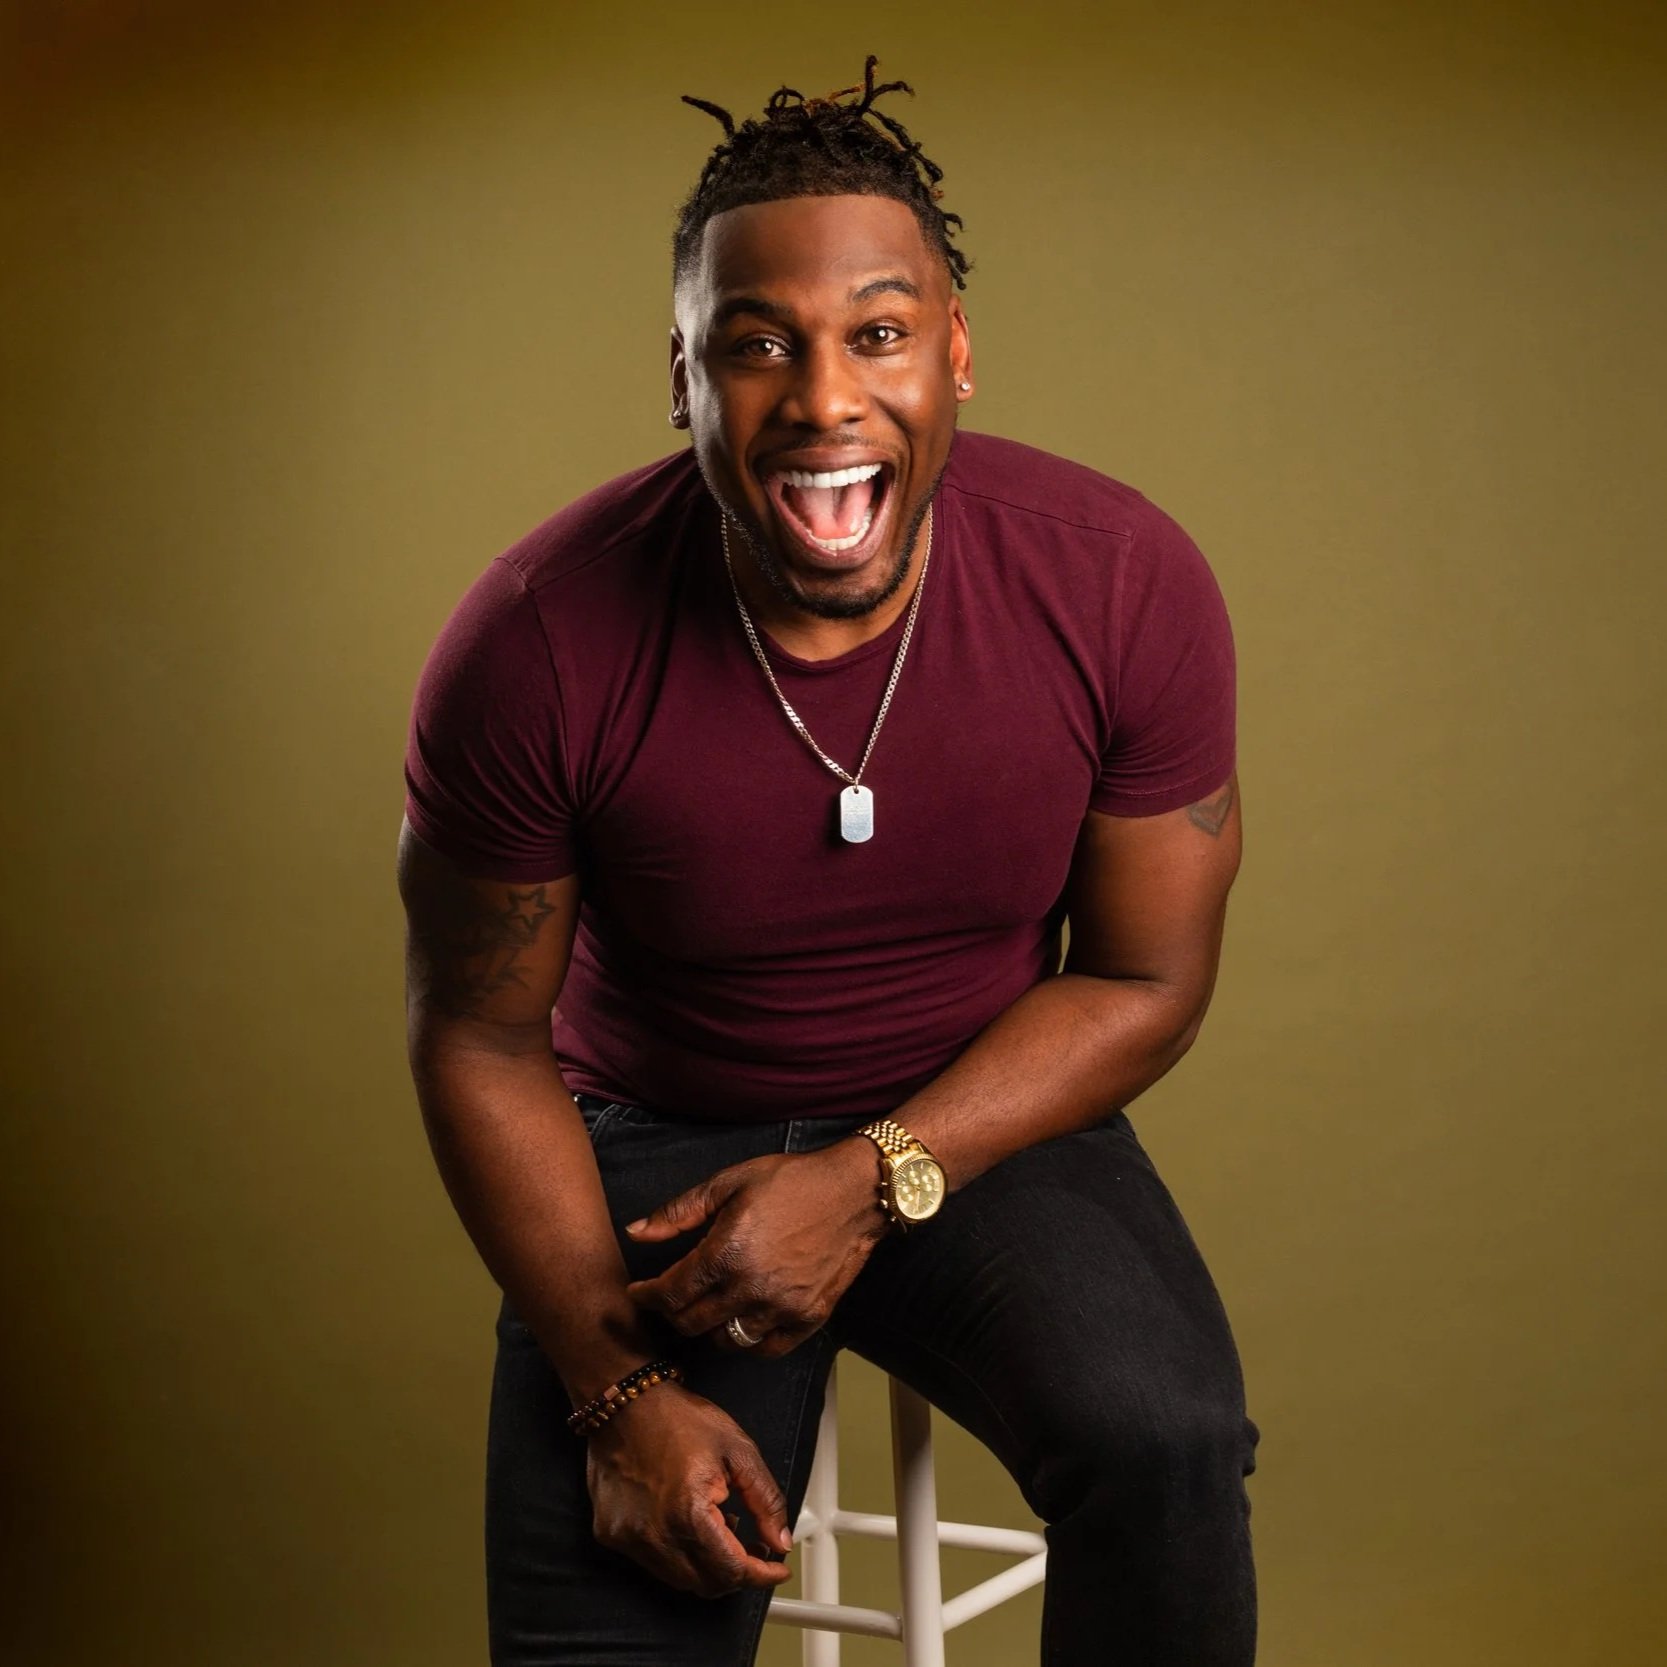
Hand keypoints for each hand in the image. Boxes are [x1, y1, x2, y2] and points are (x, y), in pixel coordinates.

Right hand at [585, 1383, 795, 1598]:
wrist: (625, 1403)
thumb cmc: (678, 1418)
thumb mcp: (737, 1450)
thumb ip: (766, 1499)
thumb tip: (781, 1539)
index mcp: (688, 1513)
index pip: (732, 1570)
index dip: (762, 1573)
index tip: (777, 1567)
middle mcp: (654, 1536)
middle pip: (707, 1584)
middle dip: (738, 1571)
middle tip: (756, 1546)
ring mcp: (628, 1539)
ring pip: (680, 1580)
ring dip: (709, 1565)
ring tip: (723, 1526)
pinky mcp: (611, 1535)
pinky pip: (654, 1564)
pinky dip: (680, 1555)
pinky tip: (690, 1522)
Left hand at [624, 1141, 887, 1356]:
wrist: (854, 1192)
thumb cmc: (791, 1181)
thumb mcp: (730, 1182)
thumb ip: (679, 1211)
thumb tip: (636, 1232)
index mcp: (726, 1254)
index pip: (670, 1295)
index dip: (646, 1297)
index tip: (638, 1292)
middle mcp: (750, 1288)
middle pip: (691, 1324)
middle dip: (671, 1313)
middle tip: (669, 1298)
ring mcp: (781, 1308)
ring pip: (725, 1341)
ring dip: (707, 1328)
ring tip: (705, 1309)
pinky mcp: (808, 1318)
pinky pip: (765, 1349)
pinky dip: (748, 1342)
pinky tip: (743, 1321)